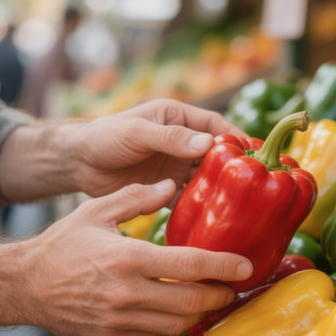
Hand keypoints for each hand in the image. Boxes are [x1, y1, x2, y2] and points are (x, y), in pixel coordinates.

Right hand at [0, 180, 252, 335]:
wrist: (25, 284)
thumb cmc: (62, 244)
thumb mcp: (97, 210)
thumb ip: (136, 197)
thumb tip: (168, 185)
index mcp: (128, 258)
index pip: (190, 265)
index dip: (224, 266)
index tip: (245, 266)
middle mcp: (127, 293)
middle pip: (191, 301)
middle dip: (219, 296)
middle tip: (233, 287)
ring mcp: (119, 319)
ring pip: (177, 323)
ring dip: (199, 312)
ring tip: (210, 298)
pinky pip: (154, 335)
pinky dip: (172, 323)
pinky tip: (176, 309)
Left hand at [72, 99, 245, 196]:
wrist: (79, 162)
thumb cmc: (105, 136)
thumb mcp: (137, 132)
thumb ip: (170, 138)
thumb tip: (209, 144)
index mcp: (177, 118)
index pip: (215, 126)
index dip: (236, 138)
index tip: (256, 153)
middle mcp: (181, 142)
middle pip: (215, 155)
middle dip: (233, 167)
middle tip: (254, 183)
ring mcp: (174, 166)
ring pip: (204, 177)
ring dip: (219, 189)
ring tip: (239, 204)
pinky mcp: (165, 187)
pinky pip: (188, 197)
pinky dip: (199, 205)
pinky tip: (211, 217)